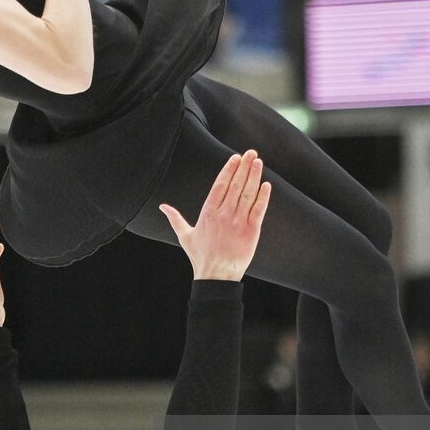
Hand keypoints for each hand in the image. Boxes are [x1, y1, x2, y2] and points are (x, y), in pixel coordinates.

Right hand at [159, 150, 271, 281]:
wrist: (216, 276)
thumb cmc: (201, 257)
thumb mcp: (185, 236)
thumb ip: (175, 218)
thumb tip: (163, 207)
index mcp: (208, 213)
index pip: (220, 185)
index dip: (228, 169)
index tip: (235, 158)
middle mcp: (223, 214)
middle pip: (235, 185)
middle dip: (243, 167)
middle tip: (250, 153)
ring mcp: (238, 222)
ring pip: (247, 194)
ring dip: (254, 176)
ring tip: (258, 162)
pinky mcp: (251, 231)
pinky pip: (258, 210)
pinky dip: (263, 197)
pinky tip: (266, 185)